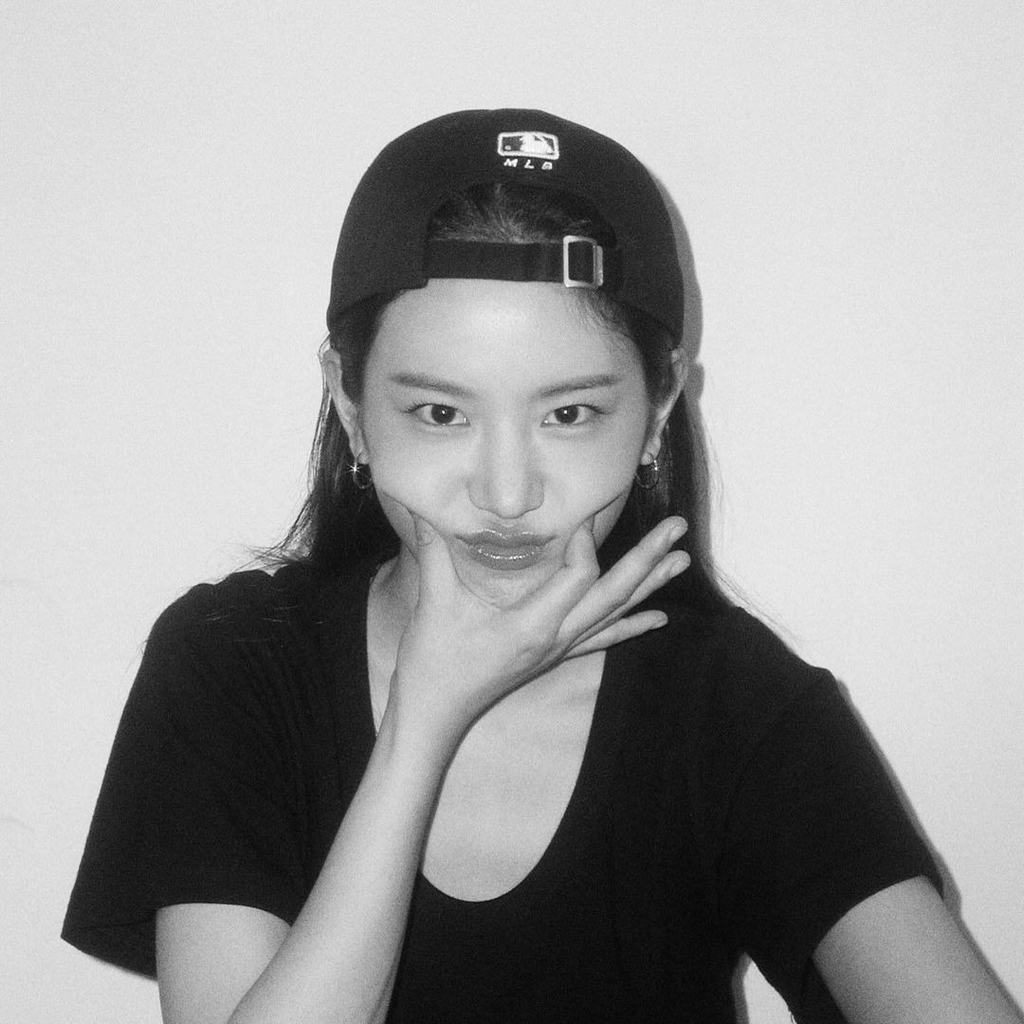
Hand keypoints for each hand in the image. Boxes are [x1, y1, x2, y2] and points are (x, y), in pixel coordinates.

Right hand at [386, 513, 688, 743]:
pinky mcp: (554, 656)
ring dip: (650, 585)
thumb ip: (433, 552)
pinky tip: (659, 618)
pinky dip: (633, 624)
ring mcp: (558, 649)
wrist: (435, 715)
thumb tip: (421, 507)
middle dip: (648, 559)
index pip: (578, 575)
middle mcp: (555, 638)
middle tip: (678, 529)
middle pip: (615, 593)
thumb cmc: (432, 662)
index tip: (583, 513)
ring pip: (616, 614)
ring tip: (682, 560)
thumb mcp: (434, 605)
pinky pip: (603, 638)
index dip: (585, 541)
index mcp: (531, 624)